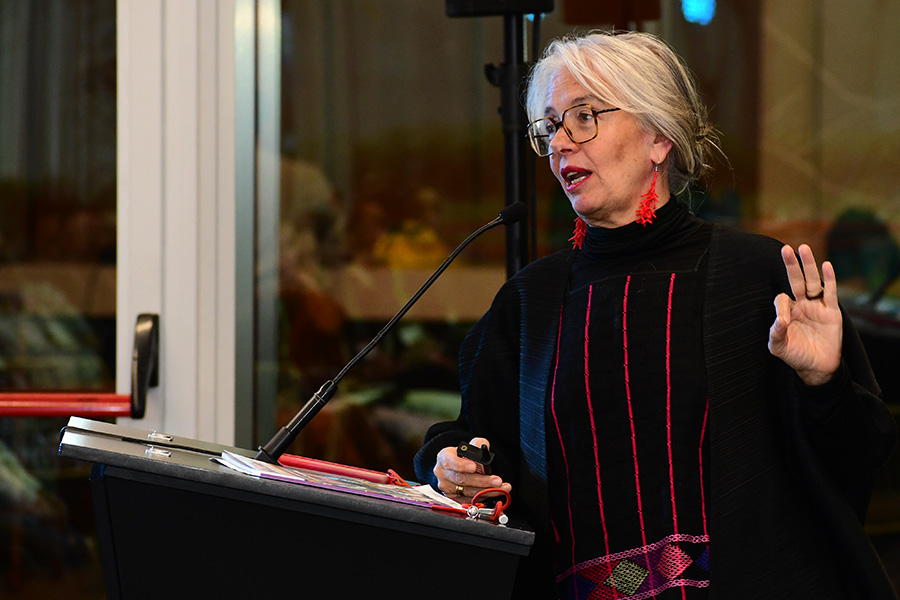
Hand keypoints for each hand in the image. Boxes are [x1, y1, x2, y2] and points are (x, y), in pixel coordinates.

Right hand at [433, 437, 511, 500]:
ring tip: (501, 487)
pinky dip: (482, 498)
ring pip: (467, 491)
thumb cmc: (463, 456)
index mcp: (444, 457)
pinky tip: (492, 493)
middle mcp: (442, 473)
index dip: (462, 465)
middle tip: (497, 481)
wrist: (457, 466)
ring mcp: (446, 487)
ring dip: (486, 491)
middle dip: (482, 481)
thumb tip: (484, 449)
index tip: (474, 467)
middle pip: (461, 479)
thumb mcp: (470, 446)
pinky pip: (468, 500)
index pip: (450, 461)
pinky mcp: (452, 498)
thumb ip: (478, 444)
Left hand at [768, 244, 842, 385]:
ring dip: (808, 266)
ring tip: (804, 248)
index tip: (785, 323)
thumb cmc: (794, 355)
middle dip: (791, 265)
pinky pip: (831, 293)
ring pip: (813, 282)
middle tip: (786, 248)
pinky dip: (829, 279)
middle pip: (796, 281)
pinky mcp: (832, 312)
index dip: (782, 308)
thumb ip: (776, 334)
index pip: (782, 299)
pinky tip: (826, 265)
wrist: (816, 367)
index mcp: (787, 311)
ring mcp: (817, 307)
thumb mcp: (778, 347)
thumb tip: (781, 321)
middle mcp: (802, 305)